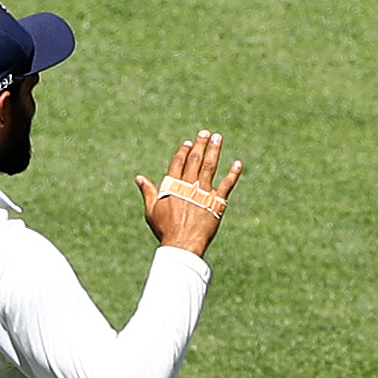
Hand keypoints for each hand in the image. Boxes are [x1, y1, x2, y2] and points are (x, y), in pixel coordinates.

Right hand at [136, 130, 246, 255]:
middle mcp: (189, 186)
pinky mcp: (217, 203)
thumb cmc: (165, 230)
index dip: (184, 151)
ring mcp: (203, 193)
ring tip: (218, 138)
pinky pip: (227, 185)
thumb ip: (148, 191)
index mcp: (173, 186)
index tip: (189, 142)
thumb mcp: (152, 210)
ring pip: (210, 167)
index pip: (178, 162)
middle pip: (195, 160)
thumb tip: (139, 177)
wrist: (182, 244)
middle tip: (206, 133)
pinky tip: (238, 163)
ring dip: (215, 151)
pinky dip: (233, 174)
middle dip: (200, 145)